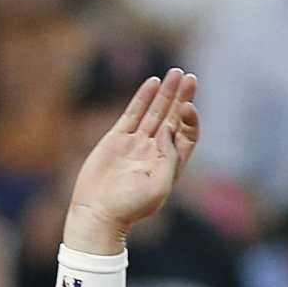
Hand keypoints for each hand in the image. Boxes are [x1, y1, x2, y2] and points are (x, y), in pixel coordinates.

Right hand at [63, 68, 199, 254]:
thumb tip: (169, 127)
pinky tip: (152, 83)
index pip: (186, 134)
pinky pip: (132, 114)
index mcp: (169, 165)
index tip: (187, 107)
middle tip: (189, 78)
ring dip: (166, 93)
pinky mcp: (116, 140)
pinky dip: (143, 98)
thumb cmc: (130, 207)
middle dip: (182, 98)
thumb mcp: (159, 186)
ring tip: (175, 73)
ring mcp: (135, 144)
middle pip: (173, 118)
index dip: (190, 118)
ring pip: (154, 112)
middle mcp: (154, 152)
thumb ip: (170, 156)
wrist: (98, 213)